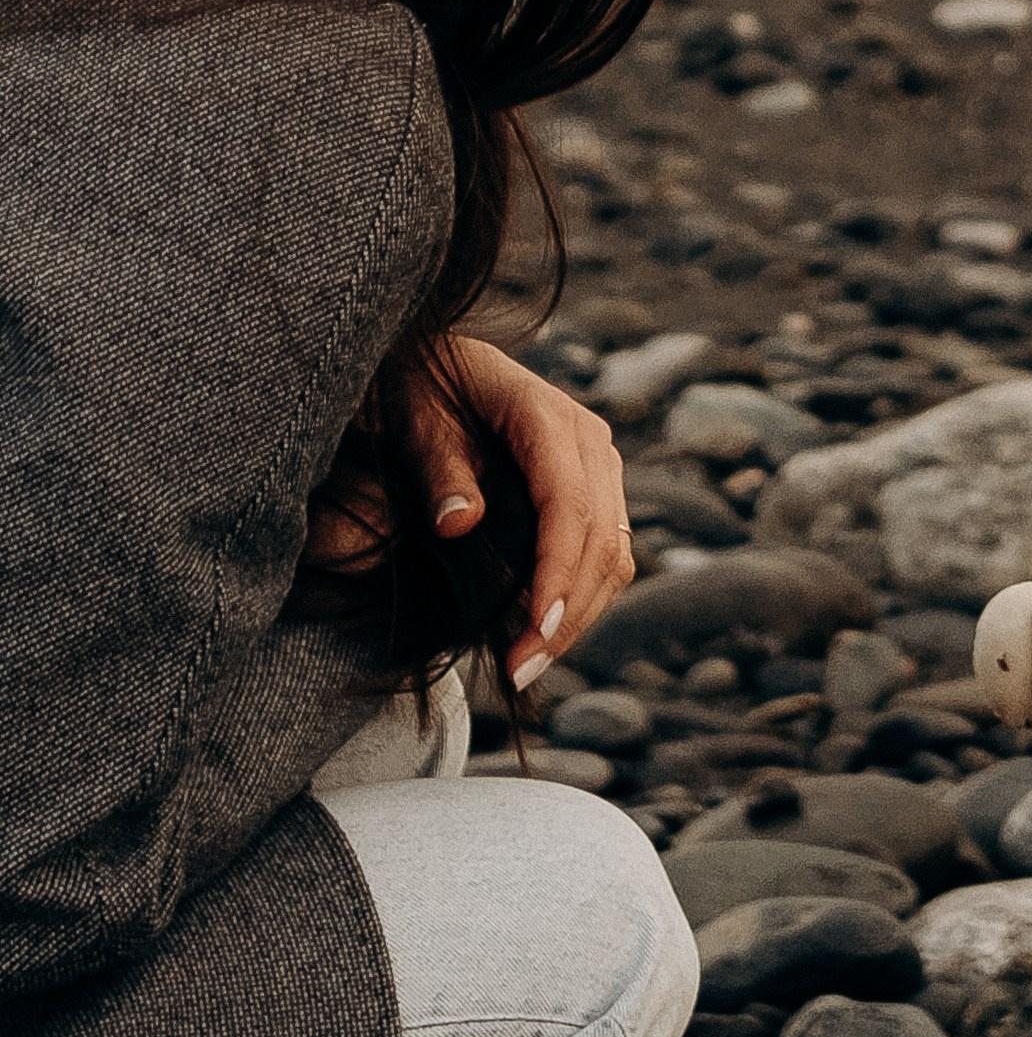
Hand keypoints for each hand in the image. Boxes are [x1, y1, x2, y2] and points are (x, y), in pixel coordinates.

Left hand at [403, 338, 633, 687]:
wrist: (432, 362)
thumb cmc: (416, 387)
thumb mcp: (413, 418)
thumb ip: (438, 468)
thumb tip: (460, 525)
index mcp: (546, 414)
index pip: (570, 504)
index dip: (557, 573)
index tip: (536, 632)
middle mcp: (586, 439)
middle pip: (603, 539)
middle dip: (569, 614)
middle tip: (519, 674)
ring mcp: (595, 465)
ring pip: (613, 553)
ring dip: (580, 617)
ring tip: (529, 667)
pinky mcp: (591, 490)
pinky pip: (604, 553)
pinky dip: (580, 599)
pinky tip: (542, 635)